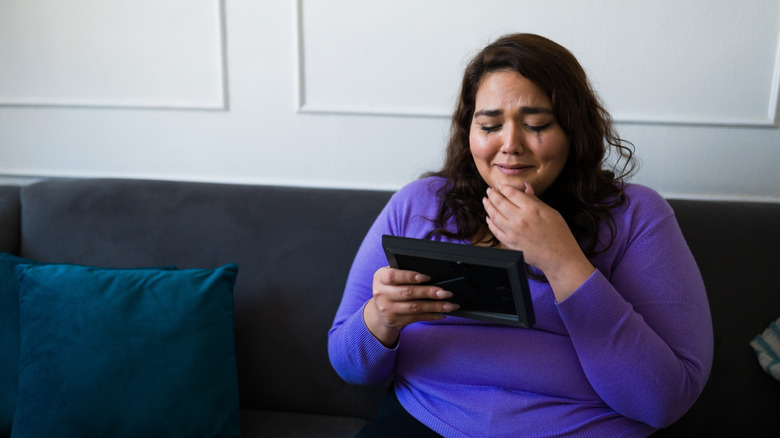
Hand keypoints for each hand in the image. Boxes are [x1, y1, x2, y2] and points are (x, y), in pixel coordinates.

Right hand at [364, 266, 459, 346]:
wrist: (380, 309)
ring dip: (435, 306)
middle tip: (446, 293)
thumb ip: (404, 273)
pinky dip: (431, 316)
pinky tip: (442, 313)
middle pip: (408, 293)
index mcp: (380, 278)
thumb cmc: (390, 287)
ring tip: (450, 305)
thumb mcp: (391, 277)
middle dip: (429, 293)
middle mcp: (382, 294)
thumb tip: (431, 274)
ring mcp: (388, 309)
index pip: (393, 276)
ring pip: (415, 308)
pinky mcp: (396, 321)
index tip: (427, 277)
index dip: (410, 276)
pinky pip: (417, 318)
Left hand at [482, 182, 593, 301]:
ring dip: (488, 207)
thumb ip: (535, 199)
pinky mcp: (510, 244)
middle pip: (499, 202)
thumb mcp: (550, 212)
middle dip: (492, 195)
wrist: (560, 257)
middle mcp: (520, 219)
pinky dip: (490, 223)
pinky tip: (489, 218)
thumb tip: (526, 186)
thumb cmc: (559, 234)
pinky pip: (495, 231)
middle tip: (489, 191)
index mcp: (532, 209)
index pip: (511, 193)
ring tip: (486, 201)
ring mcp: (513, 232)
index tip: (501, 186)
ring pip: (494, 216)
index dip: (504, 188)